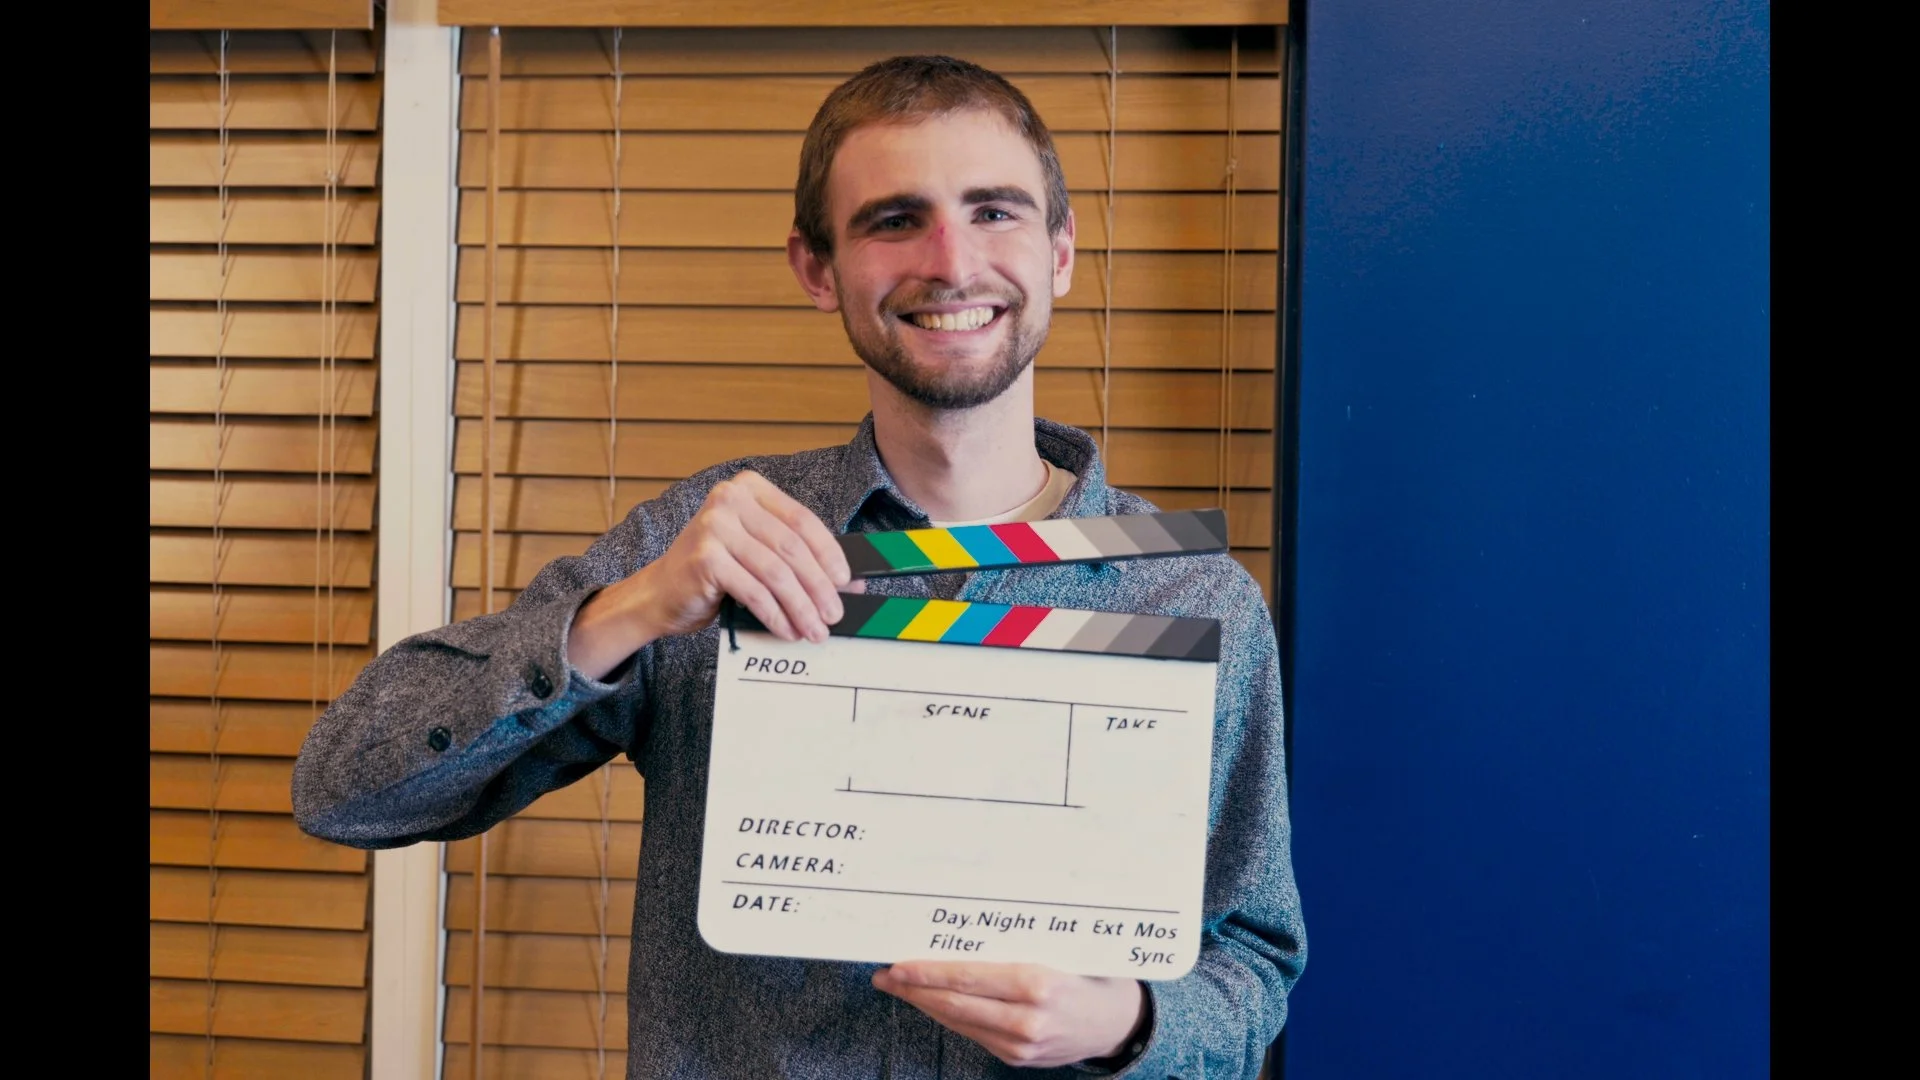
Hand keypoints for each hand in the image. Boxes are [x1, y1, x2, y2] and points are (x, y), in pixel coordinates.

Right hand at [568, 471, 861, 678]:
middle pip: (792, 548)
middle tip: (834, 615)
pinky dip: (776, 615)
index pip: (802, 520)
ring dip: (801, 606)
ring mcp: (714, 526)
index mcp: (750, 489)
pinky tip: (787, 630)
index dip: (829, 553)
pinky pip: (754, 591)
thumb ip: (800, 561)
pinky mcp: (704, 558)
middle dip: (819, 587)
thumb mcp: (759, 557)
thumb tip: (851, 584)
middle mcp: (730, 499)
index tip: (846, 582)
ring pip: (776, 572)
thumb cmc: (715, 573)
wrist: (661, 594)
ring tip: (815, 630)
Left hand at [872, 961, 1146, 1069]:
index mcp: (1039, 984)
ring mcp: (1020, 1044)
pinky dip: (949, 1016)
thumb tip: (973, 914)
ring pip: (958, 1021)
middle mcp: (1026, 1019)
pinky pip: (972, 1034)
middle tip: (885, 975)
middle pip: (954, 1003)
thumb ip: (1023, 938)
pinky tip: (933, 1002)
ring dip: (924, 1004)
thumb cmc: (1094, 974)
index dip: (928, 972)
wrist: (1120, 1024)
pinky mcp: (1017, 1058)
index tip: (899, 963)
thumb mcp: (1066, 948)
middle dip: (913, 989)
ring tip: (899, 986)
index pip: (968, 977)